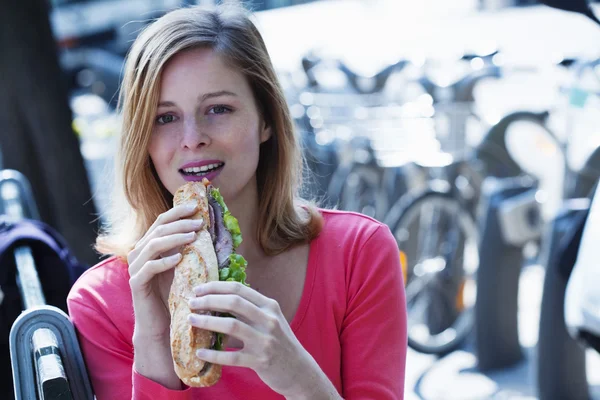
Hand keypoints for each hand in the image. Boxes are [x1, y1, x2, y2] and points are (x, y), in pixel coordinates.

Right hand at [127, 203, 202, 341]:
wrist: (161, 324)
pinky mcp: (136, 284)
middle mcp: (139, 253)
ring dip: (174, 238)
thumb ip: (188, 249)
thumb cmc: (174, 294)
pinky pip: (148, 268)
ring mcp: (136, 268)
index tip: (196, 206)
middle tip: (199, 222)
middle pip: (158, 229)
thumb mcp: (183, 267)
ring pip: (152, 245)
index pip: (161, 221)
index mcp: (149, 246)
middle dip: (180, 223)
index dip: (177, 212)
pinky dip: (164, 261)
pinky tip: (179, 259)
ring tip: (192, 237)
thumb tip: (209, 230)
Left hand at [188, 282, 337, 397]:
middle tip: (191, 303)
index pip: (239, 289)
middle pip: (234, 303)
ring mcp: (265, 340)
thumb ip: (251, 310)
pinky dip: (213, 354)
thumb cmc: (280, 343)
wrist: (300, 371)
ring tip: (191, 321)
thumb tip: (219, 300)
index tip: (199, 289)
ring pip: (231, 326)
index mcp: (269, 306)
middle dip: (209, 300)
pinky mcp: (260, 361)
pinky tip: (200, 352)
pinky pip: (231, 356)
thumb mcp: (271, 320)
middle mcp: (268, 320)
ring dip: (207, 322)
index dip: (216, 286)